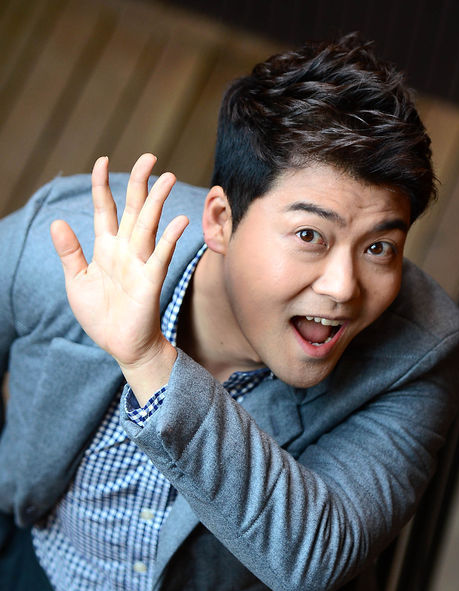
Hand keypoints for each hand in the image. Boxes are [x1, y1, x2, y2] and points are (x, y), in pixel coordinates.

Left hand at [51, 154, 188, 401]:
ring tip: (168, 177)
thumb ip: (70, 252)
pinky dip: (170, 238)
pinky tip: (180, 220)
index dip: (101, 185)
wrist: (120, 345)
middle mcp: (125, 249)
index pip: (104, 208)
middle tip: (150, 156)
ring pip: (148, 224)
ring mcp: (140, 263)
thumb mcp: (77, 281)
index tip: (102, 160)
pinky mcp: (151, 280)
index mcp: (105, 247)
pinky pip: (161, 255)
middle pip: (132, 208)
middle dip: (139, 182)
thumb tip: (57, 221)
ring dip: (157, 201)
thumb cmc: (100, 315)